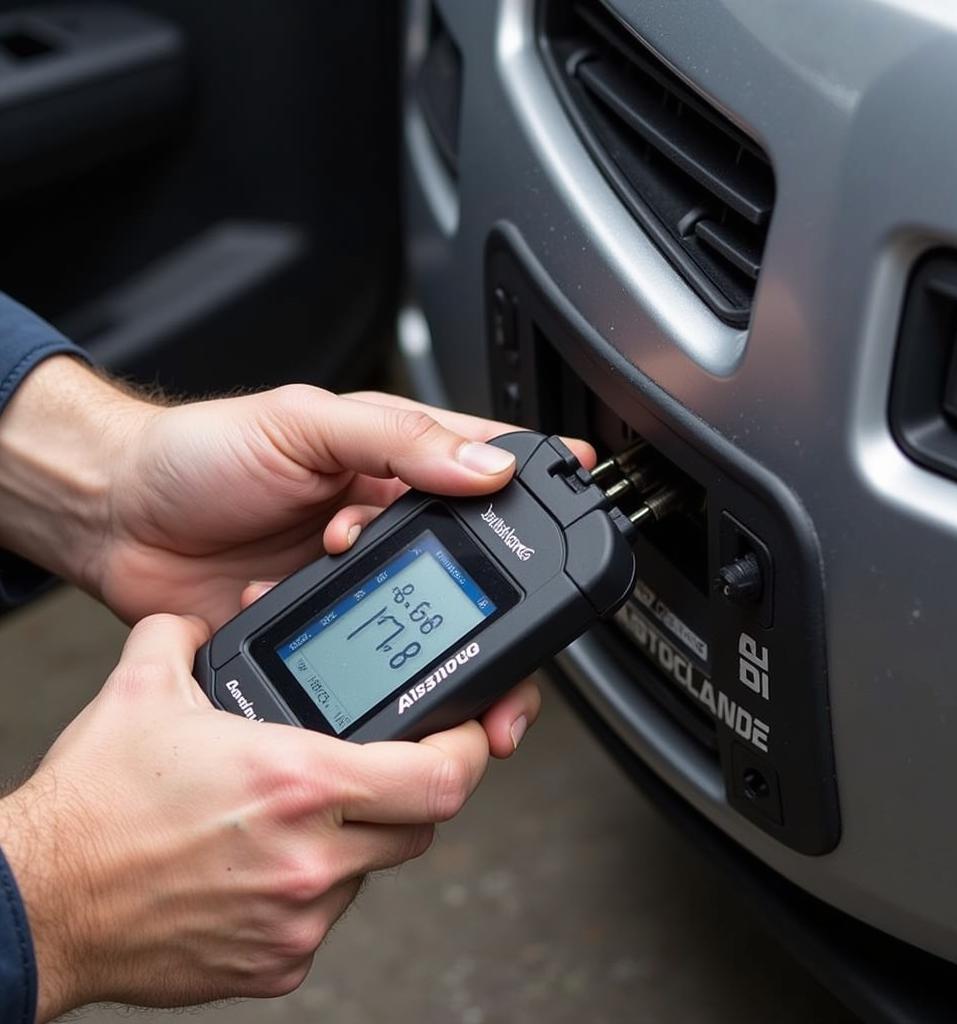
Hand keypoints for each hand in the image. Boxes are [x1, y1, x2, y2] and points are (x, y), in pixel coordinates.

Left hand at [0, 358, 588, 754]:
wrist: (117, 522)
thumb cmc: (202, 455)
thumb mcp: (304, 423)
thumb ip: (398, 440)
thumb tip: (484, 467)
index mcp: (391, 459)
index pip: (484, 467)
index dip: (536, 482)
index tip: (579, 496)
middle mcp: (383, 521)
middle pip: (475, 559)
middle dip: (508, 597)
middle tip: (522, 629)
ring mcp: (357, 579)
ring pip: (434, 617)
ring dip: (448, 643)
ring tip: (445, 661)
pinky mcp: (327, 628)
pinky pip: (376, 655)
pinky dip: (375, 661)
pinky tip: (346, 644)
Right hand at [0, 614, 500, 1019]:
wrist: (37, 903)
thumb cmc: (93, 806)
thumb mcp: (143, 689)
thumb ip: (186, 630)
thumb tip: (202, 615)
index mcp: (299, 783)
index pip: (441, 776)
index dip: (470, 750)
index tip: (468, 732)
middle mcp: (310, 857)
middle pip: (421, 824)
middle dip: (414, 791)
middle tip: (386, 766)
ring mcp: (296, 919)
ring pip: (373, 870)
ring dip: (359, 837)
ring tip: (305, 810)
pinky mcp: (276, 964)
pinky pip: (326, 917)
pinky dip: (316, 885)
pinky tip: (269, 857)